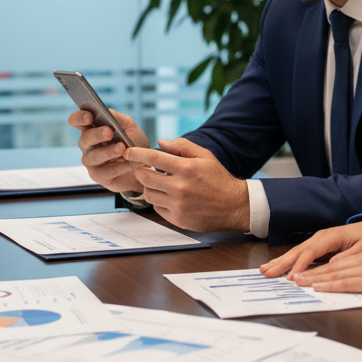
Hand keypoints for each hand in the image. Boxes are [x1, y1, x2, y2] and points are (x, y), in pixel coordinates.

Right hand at [70, 108, 149, 193]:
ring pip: (94, 156)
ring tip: (122, 148)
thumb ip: (118, 118)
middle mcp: (87, 145)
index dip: (79, 118)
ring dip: (108, 151)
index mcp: (92, 129)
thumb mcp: (130, 127)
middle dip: (97, 134)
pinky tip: (129, 163)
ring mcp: (91, 161)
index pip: (77, 121)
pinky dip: (119, 166)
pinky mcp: (98, 176)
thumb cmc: (134, 143)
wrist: (144, 165)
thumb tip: (107, 112)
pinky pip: (106, 171)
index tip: (89, 117)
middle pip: (85, 139)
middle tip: (109, 132)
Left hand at [124, 138, 249, 231]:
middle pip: (144, 177)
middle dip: (142, 171)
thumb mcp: (205, 156)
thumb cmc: (218, 179)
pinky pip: (157, 208)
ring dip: (151, 187)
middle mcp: (179, 187)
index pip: (152, 158)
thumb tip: (160, 142)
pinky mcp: (177, 219)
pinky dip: (160, 202)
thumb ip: (182, 146)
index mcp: (186, 168)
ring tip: (163, 184)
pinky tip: (171, 198)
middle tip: (147, 170)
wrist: (234, 206)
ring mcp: (177, 205)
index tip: (127, 152)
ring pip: (148, 194)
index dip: (136, 153)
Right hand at [259, 219, 361, 277]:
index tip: (292, 277)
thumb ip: (349, 256)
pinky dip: (287, 260)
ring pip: (296, 252)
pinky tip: (276, 266)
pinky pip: (300, 253)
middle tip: (267, 273)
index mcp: (331, 237)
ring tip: (265, 270)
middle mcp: (321, 237)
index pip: (311, 252)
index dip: (300, 265)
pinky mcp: (317, 245)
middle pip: (298, 251)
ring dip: (280, 261)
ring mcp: (317, 240)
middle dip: (282, 263)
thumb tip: (333, 264)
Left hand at [291, 243, 361, 294]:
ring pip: (333, 274)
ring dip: (313, 279)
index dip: (318, 269)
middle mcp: (361, 261)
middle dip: (309, 272)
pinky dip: (329, 285)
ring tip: (297, 282)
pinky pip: (345, 283)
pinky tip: (317, 287)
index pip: (337, 264)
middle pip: (330, 268)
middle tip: (291, 277)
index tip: (303, 273)